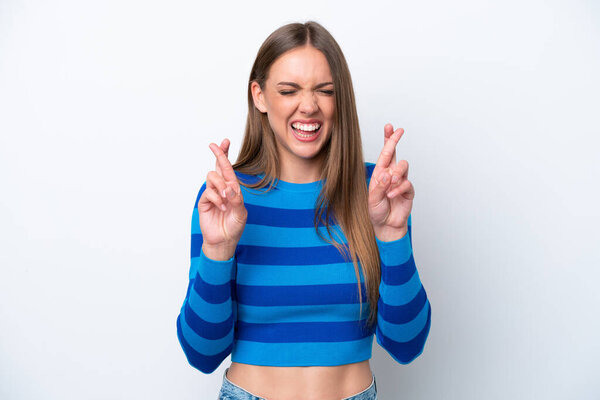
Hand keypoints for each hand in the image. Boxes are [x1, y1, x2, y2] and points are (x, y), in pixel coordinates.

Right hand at [197, 139, 247, 254]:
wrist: (223, 241)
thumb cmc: (234, 226)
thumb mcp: (241, 213)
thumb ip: (237, 200)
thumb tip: (230, 187)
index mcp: (232, 188)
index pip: (229, 169)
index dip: (225, 155)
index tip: (224, 141)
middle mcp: (222, 188)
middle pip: (218, 167)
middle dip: (218, 154)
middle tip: (214, 145)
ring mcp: (212, 194)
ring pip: (212, 177)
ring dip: (220, 185)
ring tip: (226, 199)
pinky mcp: (204, 202)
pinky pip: (208, 192)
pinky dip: (216, 199)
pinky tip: (221, 207)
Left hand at [368, 124, 414, 241]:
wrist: (386, 226)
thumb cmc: (376, 212)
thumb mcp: (372, 199)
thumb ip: (378, 186)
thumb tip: (387, 174)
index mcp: (380, 173)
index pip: (384, 154)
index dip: (388, 140)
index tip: (390, 127)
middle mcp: (390, 174)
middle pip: (396, 153)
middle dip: (395, 141)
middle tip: (399, 132)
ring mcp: (400, 181)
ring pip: (403, 166)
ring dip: (396, 173)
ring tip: (389, 184)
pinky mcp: (408, 191)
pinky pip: (406, 183)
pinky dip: (398, 189)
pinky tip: (391, 195)